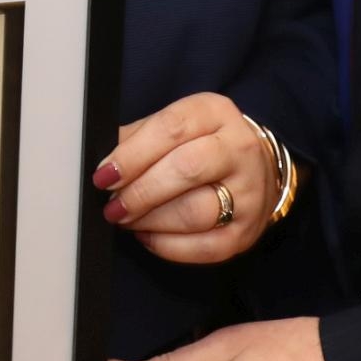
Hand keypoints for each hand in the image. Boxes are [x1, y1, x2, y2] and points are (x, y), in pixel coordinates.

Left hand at [93, 93, 272, 262]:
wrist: (255, 169)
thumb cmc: (202, 144)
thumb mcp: (175, 125)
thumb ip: (139, 138)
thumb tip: (104, 164)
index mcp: (215, 113)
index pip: (171, 129)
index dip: (132, 154)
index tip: (104, 174)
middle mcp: (239, 149)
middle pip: (187, 169)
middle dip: (141, 191)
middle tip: (112, 204)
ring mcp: (249, 193)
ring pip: (195, 212)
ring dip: (150, 221)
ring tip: (126, 219)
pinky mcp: (247, 231)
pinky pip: (204, 248)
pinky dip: (168, 246)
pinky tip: (147, 236)